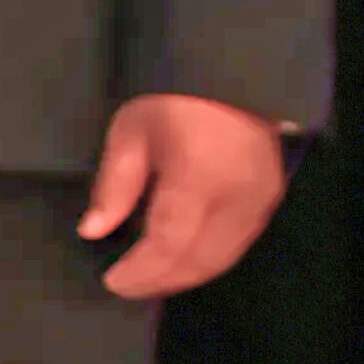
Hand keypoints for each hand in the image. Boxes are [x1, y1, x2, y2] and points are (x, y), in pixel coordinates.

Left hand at [83, 92, 289, 300]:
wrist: (234, 76)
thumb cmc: (175, 100)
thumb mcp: (131, 132)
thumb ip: (115, 185)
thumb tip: (93, 230)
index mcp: (198, 178)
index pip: (169, 242)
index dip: (141, 271)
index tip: (113, 282)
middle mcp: (236, 197)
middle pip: (200, 260)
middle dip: (162, 281)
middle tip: (128, 287)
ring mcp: (260, 201)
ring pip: (223, 258)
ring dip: (185, 275)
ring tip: (149, 279)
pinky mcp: (270, 199)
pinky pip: (238, 244)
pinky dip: (207, 260)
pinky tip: (181, 260)